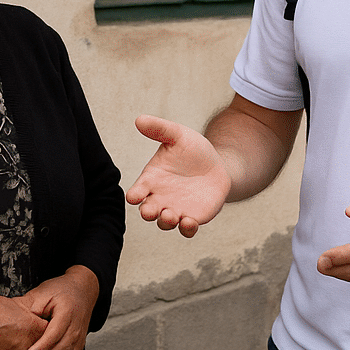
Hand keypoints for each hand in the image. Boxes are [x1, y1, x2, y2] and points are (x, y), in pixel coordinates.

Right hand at [0, 294, 49, 349]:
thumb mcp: (14, 305)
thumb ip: (31, 314)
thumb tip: (40, 316)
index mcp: (31, 328)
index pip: (51, 332)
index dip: (47, 327)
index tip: (44, 324)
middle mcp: (26, 347)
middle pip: (42, 347)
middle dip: (39, 341)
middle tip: (28, 332)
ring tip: (14, 338)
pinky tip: (3, 345)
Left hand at [17, 266, 99, 349]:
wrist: (82, 290)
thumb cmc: (60, 290)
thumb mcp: (42, 293)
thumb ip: (29, 308)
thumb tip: (12, 324)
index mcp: (68, 312)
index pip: (55, 333)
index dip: (41, 346)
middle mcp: (77, 327)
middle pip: (61, 349)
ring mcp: (80, 337)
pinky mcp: (79, 345)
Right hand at [126, 115, 231, 237]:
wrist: (217, 165)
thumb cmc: (192, 150)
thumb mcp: (177, 135)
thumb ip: (159, 129)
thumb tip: (139, 119)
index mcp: (152, 180)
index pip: (138, 190)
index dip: (134, 195)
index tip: (133, 196)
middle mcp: (160, 198)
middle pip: (148, 211)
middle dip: (148, 212)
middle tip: (151, 210)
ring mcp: (176, 210)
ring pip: (165, 222)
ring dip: (166, 222)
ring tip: (171, 215)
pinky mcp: (193, 218)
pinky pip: (186, 229)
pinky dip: (186, 229)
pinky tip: (189, 222)